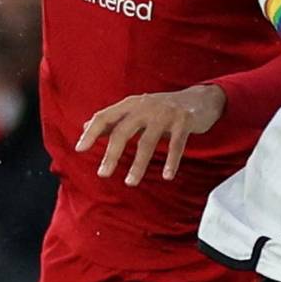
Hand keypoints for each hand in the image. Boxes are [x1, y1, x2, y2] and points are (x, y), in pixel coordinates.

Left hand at [75, 84, 225, 184]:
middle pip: (122, 131)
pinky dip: (171, 161)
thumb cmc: (164, 108)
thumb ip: (113, 118)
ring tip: (130, 182)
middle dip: (111, 154)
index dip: (91, 132)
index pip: (105, 116)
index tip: (79, 149)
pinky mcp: (184, 122)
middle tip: (102, 174)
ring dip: (138, 164)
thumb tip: (85, 126)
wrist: (201, 99)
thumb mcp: (137, 109)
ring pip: (147, 141)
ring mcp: (165, 114)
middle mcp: (145, 106)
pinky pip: (177, 144)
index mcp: (131, 104)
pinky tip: (167, 176)